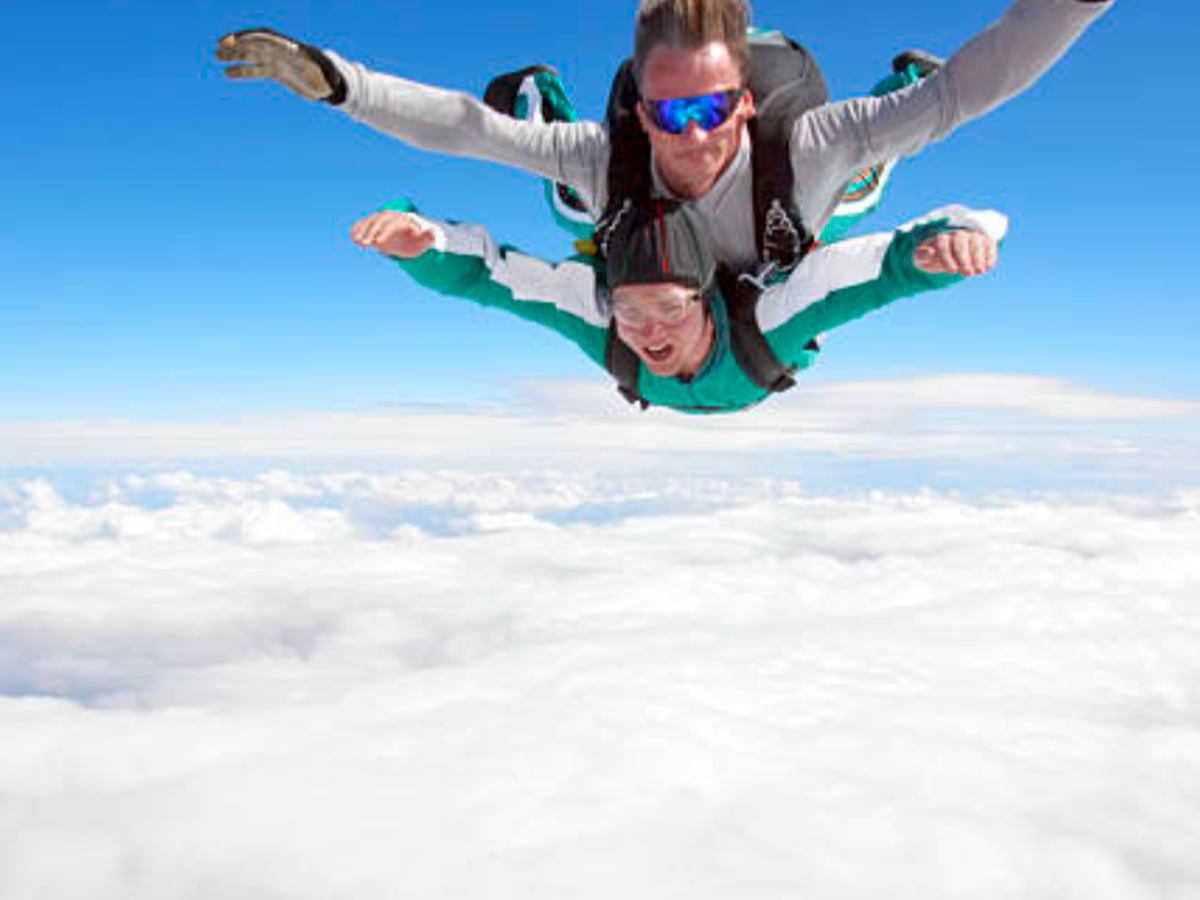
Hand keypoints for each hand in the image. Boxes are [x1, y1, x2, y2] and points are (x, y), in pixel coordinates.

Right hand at [215, 28, 345, 103]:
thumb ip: (330, 75)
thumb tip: (336, 80)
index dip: (251, 38)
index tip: (236, 40)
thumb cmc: (329, 77)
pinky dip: (241, 70)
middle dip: (238, 44)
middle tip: (219, 47)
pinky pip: (254, 69)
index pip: (268, 38)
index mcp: (291, 48)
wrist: (328, 84)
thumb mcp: (330, 76)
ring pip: (251, 54)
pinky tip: (227, 73)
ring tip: (217, 56)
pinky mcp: (274, 71)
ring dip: (234, 54)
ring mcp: (276, 60)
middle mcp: (281, 51)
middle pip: (255, 43)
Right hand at [351, 211, 438, 258]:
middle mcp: (390, 217)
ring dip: (362, 230)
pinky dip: (357, 228)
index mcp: (403, 220)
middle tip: (365, 244)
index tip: (378, 243)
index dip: (385, 232)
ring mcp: (380, 219)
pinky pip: (364, 224)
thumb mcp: (423, 242)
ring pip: (369, 221)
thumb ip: (428, 238)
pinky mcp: (373, 224)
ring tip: (356, 241)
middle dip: (371, 232)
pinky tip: (352, 237)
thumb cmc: (416, 242)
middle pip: (379, 221)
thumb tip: (433, 232)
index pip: (393, 224)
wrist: (408, 240)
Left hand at [913, 229, 997, 276]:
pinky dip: (990, 253)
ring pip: (976, 240)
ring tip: (979, 271)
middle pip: (961, 240)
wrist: (943, 256)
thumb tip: (931, 252)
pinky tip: (989, 266)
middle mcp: (956, 233)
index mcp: (940, 236)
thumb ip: (921, 255)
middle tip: (967, 274)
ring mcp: (971, 235)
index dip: (948, 257)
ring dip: (978, 256)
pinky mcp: (983, 240)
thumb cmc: (930, 257)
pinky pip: (988, 242)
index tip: (952, 271)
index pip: (943, 243)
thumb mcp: (920, 258)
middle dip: (964, 258)